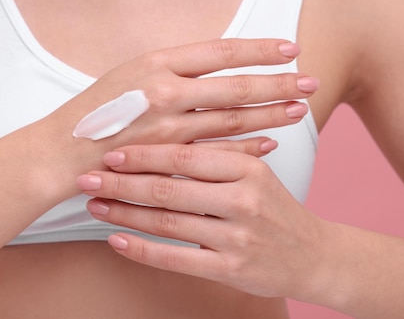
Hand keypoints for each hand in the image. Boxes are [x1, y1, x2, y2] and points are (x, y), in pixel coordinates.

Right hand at [52, 38, 318, 146]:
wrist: (63, 152)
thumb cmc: (93, 110)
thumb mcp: (128, 73)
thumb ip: (169, 69)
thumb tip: (212, 64)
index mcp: (156, 64)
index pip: (219, 51)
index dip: (258, 49)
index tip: (289, 48)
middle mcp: (166, 93)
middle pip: (235, 87)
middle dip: (277, 84)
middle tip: (311, 81)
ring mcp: (170, 129)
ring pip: (232, 119)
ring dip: (270, 115)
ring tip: (300, 110)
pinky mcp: (170, 159)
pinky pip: (217, 151)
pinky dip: (245, 146)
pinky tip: (268, 143)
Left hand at [77, 142, 327, 299]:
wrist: (315, 255)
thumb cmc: (274, 207)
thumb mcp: (254, 171)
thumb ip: (213, 156)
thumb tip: (160, 134)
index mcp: (248, 167)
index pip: (184, 155)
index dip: (142, 154)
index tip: (109, 151)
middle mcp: (244, 200)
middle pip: (168, 188)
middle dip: (122, 182)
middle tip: (87, 177)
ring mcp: (238, 237)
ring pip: (167, 222)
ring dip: (124, 214)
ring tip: (95, 205)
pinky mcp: (231, 269)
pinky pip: (176, 258)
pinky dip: (142, 250)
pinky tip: (116, 240)